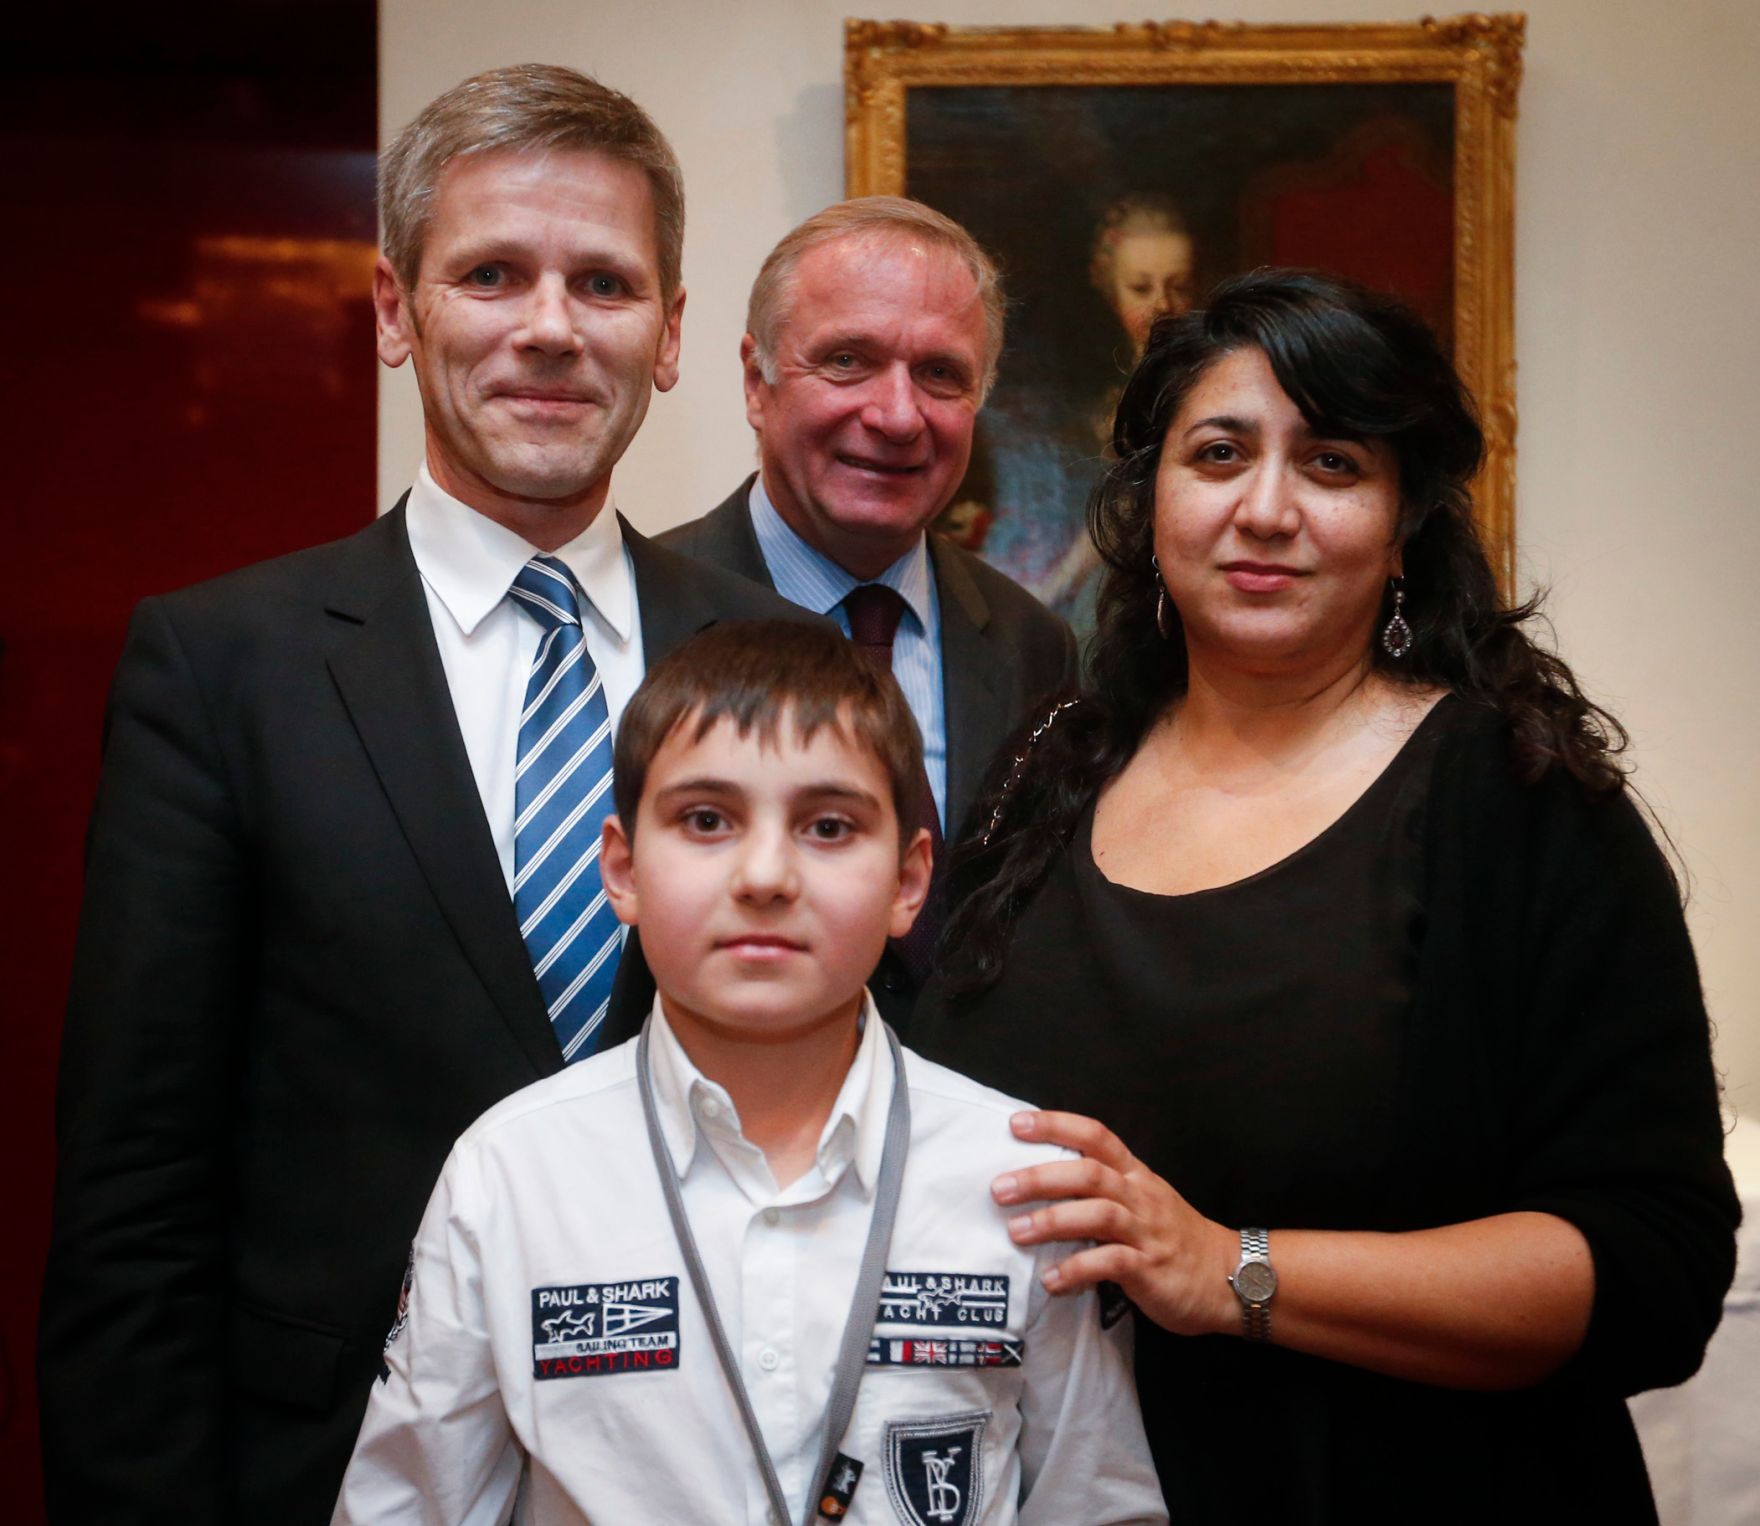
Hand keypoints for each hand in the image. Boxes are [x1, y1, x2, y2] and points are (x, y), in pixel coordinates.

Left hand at [993, 1109, 1239, 1337]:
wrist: (1230, 1277)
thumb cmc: (1174, 1239)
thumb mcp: (1143, 1200)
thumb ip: (1101, 1190)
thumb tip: (1041, 1185)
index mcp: (1135, 1174)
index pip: (1095, 1135)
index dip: (1056, 1124)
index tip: (1016, 1123)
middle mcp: (1140, 1196)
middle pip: (1089, 1173)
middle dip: (1041, 1178)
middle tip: (1000, 1188)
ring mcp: (1147, 1231)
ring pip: (1097, 1214)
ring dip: (1052, 1221)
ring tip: (1016, 1232)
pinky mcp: (1151, 1268)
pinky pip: (1110, 1263)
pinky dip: (1076, 1270)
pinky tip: (1051, 1280)